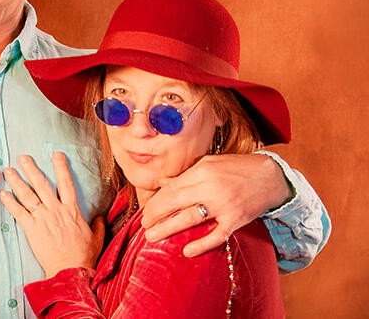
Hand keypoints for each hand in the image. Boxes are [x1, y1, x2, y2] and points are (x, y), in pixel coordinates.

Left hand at [0, 152, 105, 277]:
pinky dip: (11, 203)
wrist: (70, 272)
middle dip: (32, 169)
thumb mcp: (96, 239)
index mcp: (72, 210)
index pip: (66, 183)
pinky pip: (20, 213)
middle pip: (42, 185)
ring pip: (29, 196)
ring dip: (17, 182)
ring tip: (8, 171)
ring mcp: (43, 219)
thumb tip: (101, 217)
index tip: (55, 154)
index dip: (61, 167)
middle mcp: (56, 210)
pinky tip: (3, 194)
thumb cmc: (84, 257)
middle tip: (22, 157)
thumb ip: (98, 225)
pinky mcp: (32, 230)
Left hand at [142, 153, 290, 256]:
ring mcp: (224, 205)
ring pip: (190, 219)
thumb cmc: (237, 168)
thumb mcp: (209, 163)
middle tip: (144, 225)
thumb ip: (185, 174)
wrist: (271, 177)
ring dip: (168, 228)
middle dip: (156, 215)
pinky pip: (217, 235)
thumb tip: (162, 182)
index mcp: (202, 171)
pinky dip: (202, 245)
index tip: (145, 211)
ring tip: (152, 236)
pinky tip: (186, 251)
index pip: (172, 188)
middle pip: (176, 202)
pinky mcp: (236, 220)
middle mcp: (211, 188)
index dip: (156, 201)